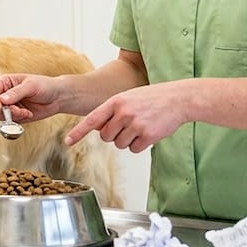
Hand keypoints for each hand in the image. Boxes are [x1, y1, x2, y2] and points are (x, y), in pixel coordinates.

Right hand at [0, 74, 63, 122]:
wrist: (57, 97)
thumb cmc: (45, 86)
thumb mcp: (31, 86)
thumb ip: (16, 93)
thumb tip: (1, 100)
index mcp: (5, 82)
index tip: (0, 107)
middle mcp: (5, 94)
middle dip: (4, 110)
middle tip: (18, 110)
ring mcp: (10, 106)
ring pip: (0, 116)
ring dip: (13, 116)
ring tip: (26, 112)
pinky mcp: (16, 116)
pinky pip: (10, 122)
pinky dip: (18, 120)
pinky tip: (29, 114)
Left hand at [65, 80, 188, 153]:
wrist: (178, 98)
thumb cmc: (153, 98)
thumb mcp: (128, 97)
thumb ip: (112, 110)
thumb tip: (98, 128)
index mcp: (116, 101)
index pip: (92, 119)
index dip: (79, 132)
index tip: (68, 141)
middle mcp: (123, 113)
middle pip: (106, 137)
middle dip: (114, 135)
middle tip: (128, 126)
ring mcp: (135, 124)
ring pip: (119, 144)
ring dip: (128, 140)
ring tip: (141, 126)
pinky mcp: (147, 136)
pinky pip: (134, 149)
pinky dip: (140, 145)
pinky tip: (148, 132)